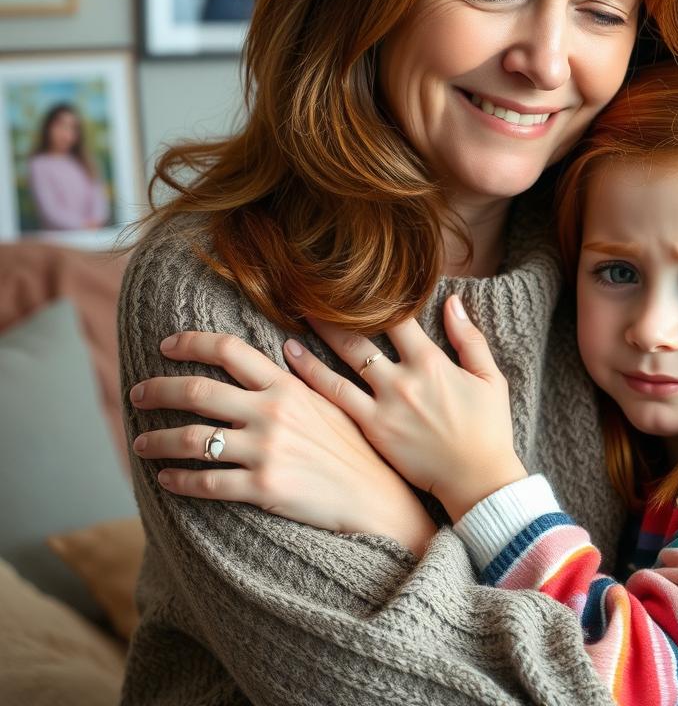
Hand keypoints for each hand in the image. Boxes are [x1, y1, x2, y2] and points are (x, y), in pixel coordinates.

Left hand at [128, 332, 436, 555]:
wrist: (376, 498)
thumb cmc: (355, 447)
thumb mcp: (333, 401)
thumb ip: (305, 374)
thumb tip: (285, 345)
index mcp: (287, 386)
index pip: (229, 350)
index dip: (191, 343)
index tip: (165, 346)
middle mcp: (273, 412)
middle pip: (197, 391)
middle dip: (157, 389)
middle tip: (137, 394)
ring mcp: (266, 450)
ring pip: (191, 439)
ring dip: (155, 440)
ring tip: (140, 443)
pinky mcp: (262, 488)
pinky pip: (204, 482)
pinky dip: (176, 479)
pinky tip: (165, 478)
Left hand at [290, 294, 526, 522]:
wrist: (477, 481)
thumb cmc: (488, 429)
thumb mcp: (490, 378)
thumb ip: (469, 338)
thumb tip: (453, 301)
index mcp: (432, 363)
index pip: (398, 319)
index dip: (378, 298)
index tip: (357, 284)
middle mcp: (403, 381)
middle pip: (359, 339)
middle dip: (334, 315)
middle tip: (311, 296)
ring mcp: (384, 408)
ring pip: (338, 369)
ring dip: (314, 345)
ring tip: (293, 325)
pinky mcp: (373, 432)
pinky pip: (336, 402)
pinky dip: (313, 381)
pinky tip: (294, 368)